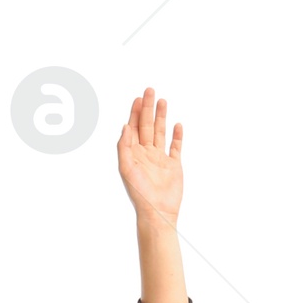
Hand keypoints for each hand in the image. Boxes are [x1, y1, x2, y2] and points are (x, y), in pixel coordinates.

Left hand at [117, 87, 182, 226]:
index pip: (134, 129)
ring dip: (161, 117)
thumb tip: (124, 126)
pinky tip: (177, 125)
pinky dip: (177, 136)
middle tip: (150, 90)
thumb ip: (124, 147)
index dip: (135, 113)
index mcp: (134, 155)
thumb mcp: (126, 169)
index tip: (138, 98)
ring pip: (160, 132)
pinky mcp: (174, 166)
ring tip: (163, 101)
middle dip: (148, 108)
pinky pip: (176, 147)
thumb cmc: (139, 193)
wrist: (157, 211)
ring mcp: (160, 159)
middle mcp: (146, 154)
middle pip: (147, 126)